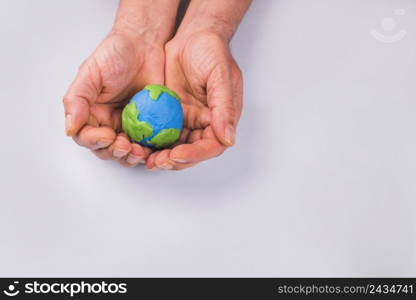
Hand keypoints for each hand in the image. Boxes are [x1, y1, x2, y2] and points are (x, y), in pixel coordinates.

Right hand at [63, 33, 164, 166]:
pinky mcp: (150, 125)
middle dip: (115, 152)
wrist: (144, 44)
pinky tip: (153, 149)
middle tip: (125, 146)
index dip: (95, 142)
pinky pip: (149, 143)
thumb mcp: (90, 73)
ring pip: (127, 151)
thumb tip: (69, 128)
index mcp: (90, 113)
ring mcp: (130, 126)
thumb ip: (77, 99)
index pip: (86, 137)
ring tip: (140, 151)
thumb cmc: (114, 54)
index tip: (107, 136)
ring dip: (131, 156)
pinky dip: (150, 150)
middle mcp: (108, 123)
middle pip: (106, 149)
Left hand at [145, 32, 242, 169]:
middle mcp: (205, 123)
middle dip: (176, 160)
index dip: (195, 154)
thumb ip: (224, 108)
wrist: (193, 37)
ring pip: (176, 146)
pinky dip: (153, 141)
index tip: (177, 154)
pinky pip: (162, 132)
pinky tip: (141, 144)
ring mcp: (187, 120)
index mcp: (221, 119)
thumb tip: (228, 138)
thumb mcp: (221, 77)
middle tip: (158, 162)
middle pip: (192, 151)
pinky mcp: (170, 114)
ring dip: (162, 155)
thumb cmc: (213, 52)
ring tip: (148, 159)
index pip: (212, 146)